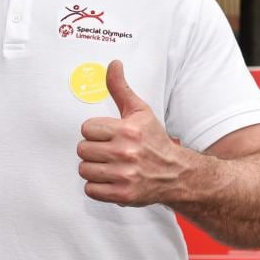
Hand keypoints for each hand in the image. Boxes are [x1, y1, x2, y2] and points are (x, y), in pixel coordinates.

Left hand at [77, 60, 186, 205]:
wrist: (177, 174)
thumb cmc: (155, 141)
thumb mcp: (140, 111)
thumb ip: (121, 88)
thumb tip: (112, 64)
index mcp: (127, 131)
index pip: (86, 128)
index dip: (95, 132)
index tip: (107, 135)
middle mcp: (126, 153)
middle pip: (82, 149)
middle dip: (92, 150)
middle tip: (107, 151)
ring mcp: (124, 176)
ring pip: (84, 169)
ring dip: (93, 168)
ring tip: (108, 165)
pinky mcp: (123, 195)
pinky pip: (91, 190)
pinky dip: (97, 187)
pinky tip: (110, 179)